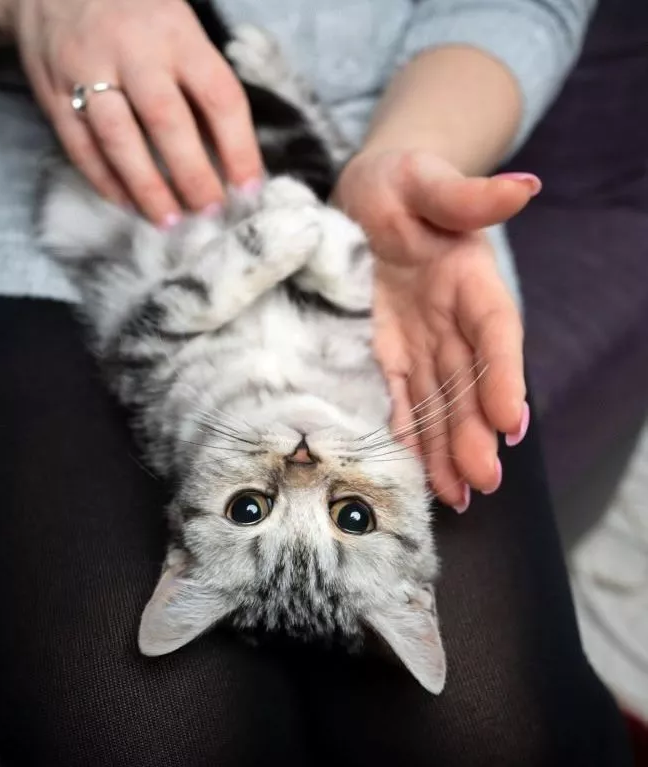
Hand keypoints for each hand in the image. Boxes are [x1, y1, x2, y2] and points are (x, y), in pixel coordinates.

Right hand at [12, 0, 262, 224]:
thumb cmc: (137, 18)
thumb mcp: (180, 33)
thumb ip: (201, 87)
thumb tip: (231, 160)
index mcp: (177, 35)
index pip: (218, 96)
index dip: (239, 147)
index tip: (249, 189)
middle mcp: (132, 50)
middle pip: (167, 121)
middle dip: (192, 174)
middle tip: (209, 211)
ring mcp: (86, 69)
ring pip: (118, 138)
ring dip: (146, 187)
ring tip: (168, 222)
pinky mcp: (52, 91)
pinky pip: (79, 145)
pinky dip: (104, 181)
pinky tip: (128, 204)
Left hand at [334, 150, 539, 510]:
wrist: (363, 200)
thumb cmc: (398, 183)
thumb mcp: (425, 179)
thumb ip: (468, 195)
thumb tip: (525, 188)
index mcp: (471, 279)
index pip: (495, 331)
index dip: (504, 375)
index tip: (510, 420)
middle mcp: (452, 319)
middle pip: (469, 381)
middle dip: (475, 431)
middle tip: (481, 480)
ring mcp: (421, 341)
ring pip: (439, 402)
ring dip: (447, 448)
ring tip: (457, 495)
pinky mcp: (388, 353)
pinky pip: (399, 398)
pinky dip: (407, 433)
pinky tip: (414, 470)